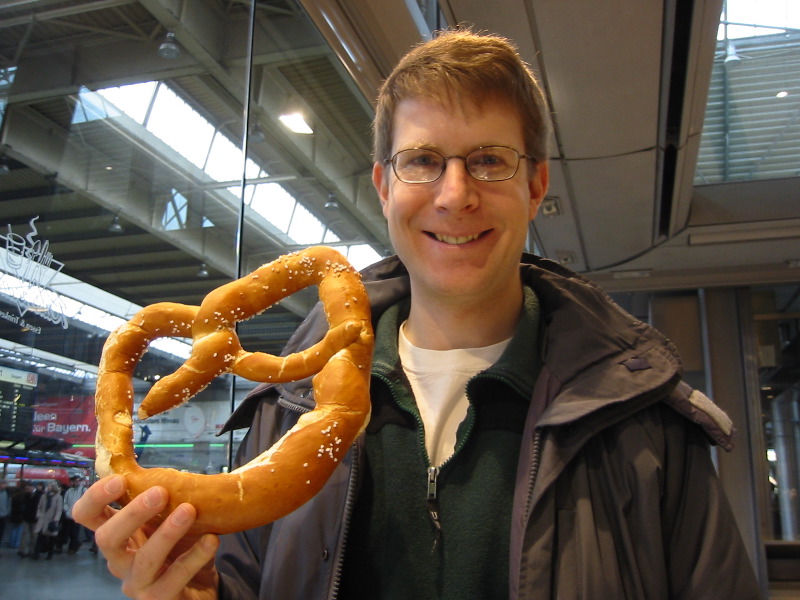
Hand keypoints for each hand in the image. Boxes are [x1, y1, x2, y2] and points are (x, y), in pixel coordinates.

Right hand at [73, 475, 219, 599]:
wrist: (198, 588)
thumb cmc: (178, 547)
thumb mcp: (165, 517)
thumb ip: (157, 494)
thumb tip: (151, 451)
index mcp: (117, 535)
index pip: (87, 516)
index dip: (95, 498)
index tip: (119, 479)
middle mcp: (119, 560)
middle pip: (107, 538)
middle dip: (132, 513)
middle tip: (160, 492)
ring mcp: (137, 583)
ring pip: (144, 559)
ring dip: (167, 533)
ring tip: (190, 510)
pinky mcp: (160, 599)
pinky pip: (175, 578)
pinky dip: (195, 556)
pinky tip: (211, 539)